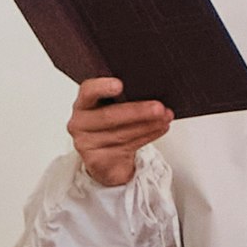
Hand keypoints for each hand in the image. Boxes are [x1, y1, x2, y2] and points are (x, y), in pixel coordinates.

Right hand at [69, 73, 173, 188]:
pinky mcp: (98, 161)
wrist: (105, 158)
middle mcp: (81, 122)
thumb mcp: (111, 106)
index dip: (103, 87)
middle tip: (158, 108)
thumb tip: (151, 87)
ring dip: (148, 125)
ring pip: (121, 134)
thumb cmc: (111, 124)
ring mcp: (87, 144)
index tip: (120, 84)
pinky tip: (159, 128)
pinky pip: (127, 148)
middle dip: (137, 111)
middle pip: (109, 116)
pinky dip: (148, 136)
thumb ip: (123, 96)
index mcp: (83, 103)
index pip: (88, 91)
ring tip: (165, 117)